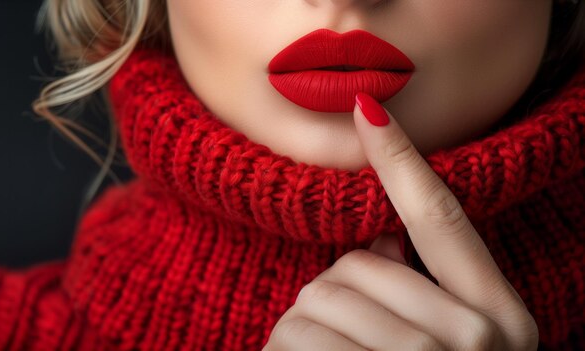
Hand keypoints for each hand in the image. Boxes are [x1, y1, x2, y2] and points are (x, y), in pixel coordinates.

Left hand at [262, 93, 538, 350]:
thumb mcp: (456, 340)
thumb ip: (425, 286)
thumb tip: (384, 242)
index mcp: (499, 314)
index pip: (440, 219)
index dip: (400, 160)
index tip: (366, 107)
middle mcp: (475, 336)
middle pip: (358, 263)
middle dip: (336, 290)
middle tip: (346, 334)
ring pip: (321, 296)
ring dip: (306, 323)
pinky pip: (295, 334)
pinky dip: (284, 346)